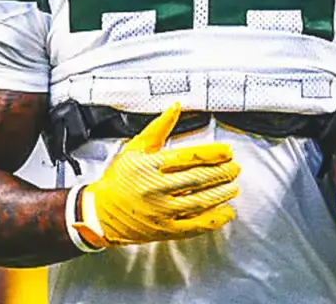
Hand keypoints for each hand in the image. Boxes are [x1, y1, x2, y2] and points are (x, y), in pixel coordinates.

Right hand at [72, 103, 239, 247]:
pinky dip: (214, 220)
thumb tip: (175, 106)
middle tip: (235, 168)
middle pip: (198, 179)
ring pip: (200, 202)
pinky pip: (194, 226)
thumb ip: (159, 127)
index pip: (189, 157)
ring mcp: (161, 211)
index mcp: (151, 165)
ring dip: (221, 194)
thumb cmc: (119, 178)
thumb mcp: (135, 147)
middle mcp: (156, 188)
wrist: (100, 212)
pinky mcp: (164, 230)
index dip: (212, 153)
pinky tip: (226, 212)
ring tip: (233, 187)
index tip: (227, 151)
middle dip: (222, 173)